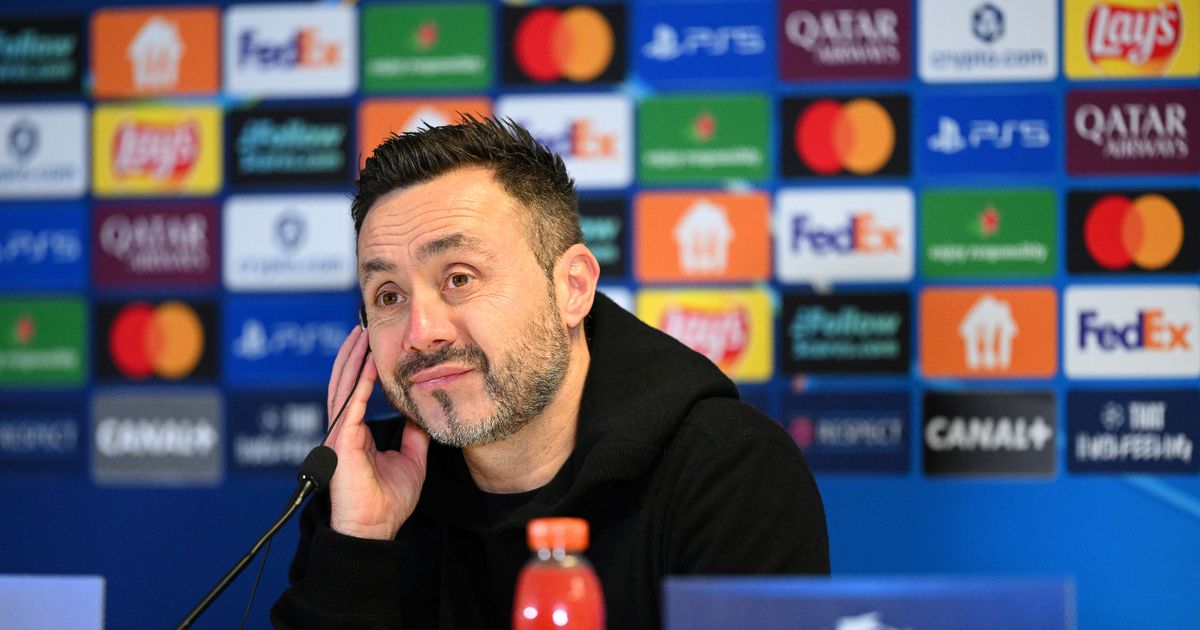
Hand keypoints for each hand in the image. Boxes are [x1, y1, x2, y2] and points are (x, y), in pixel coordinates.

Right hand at [325, 326, 430, 539]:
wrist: (373, 529)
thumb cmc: (387, 502)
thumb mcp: (410, 459)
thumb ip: (413, 436)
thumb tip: (422, 414)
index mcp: (355, 434)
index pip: (356, 392)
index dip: (362, 368)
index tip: (371, 345)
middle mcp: (343, 430)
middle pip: (344, 383)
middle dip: (352, 354)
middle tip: (362, 328)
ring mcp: (339, 434)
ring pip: (343, 387)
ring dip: (352, 359)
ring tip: (359, 335)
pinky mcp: (343, 441)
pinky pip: (351, 404)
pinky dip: (360, 381)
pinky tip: (368, 362)